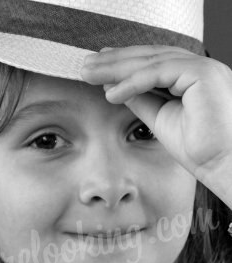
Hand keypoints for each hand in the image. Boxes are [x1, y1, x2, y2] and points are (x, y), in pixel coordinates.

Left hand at [81, 45, 231, 206]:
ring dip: (117, 68)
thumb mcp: (160, 119)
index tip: (98, 68)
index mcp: (192, 77)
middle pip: (150, 57)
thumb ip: (142, 100)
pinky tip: (111, 93)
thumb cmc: (199, 149)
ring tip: (90, 75)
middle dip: (115, 61)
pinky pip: (159, 72)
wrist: (221, 164)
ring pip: (152, 61)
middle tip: (86, 66)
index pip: (153, 63)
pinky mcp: (202, 73)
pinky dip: (132, 82)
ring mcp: (202, 68)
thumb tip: (116, 89)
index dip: (124, 64)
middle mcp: (199, 68)